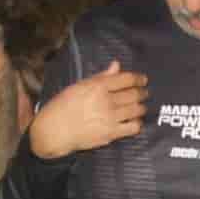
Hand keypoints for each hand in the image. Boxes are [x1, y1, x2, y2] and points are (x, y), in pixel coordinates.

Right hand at [29, 60, 147, 159]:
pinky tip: (134, 121)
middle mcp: (106, 101)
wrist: (54, 131)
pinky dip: (137, 123)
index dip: (138, 78)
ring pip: (136, 110)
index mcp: (98, 86)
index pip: (126, 79)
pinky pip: (133, 127)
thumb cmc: (63, 106)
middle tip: (145, 93)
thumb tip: (116, 65)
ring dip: (141, 107)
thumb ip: (101, 76)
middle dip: (142, 92)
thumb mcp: (79, 86)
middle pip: (134, 94)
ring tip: (141, 106)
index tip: (143, 79)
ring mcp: (110, 118)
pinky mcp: (111, 133)